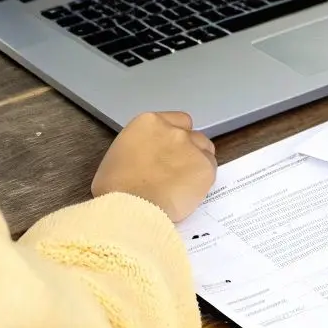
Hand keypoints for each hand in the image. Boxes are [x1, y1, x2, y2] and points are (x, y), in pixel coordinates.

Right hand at [91, 111, 217, 221]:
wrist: (131, 207)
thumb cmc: (116, 188)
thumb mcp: (119, 155)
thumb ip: (139, 147)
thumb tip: (146, 157)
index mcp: (149, 122)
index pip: (177, 120)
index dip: (176, 136)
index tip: (173, 150)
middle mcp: (173, 130)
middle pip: (193, 134)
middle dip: (189, 149)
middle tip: (180, 169)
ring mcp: (191, 147)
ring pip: (205, 150)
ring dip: (198, 163)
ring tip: (185, 183)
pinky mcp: (205, 167)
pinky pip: (211, 170)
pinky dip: (203, 181)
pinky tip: (189, 193)